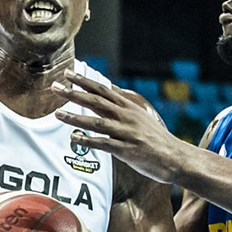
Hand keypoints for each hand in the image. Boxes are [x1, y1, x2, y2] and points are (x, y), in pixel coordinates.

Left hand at [51, 69, 187, 183]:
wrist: (176, 157)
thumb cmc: (157, 139)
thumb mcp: (142, 117)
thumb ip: (124, 106)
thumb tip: (113, 91)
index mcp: (129, 107)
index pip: (102, 90)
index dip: (83, 81)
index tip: (67, 73)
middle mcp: (126, 117)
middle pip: (96, 101)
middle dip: (73, 93)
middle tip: (55, 87)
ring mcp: (126, 133)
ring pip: (96, 122)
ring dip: (75, 118)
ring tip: (57, 114)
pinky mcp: (127, 151)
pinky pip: (103, 144)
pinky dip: (88, 141)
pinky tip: (74, 139)